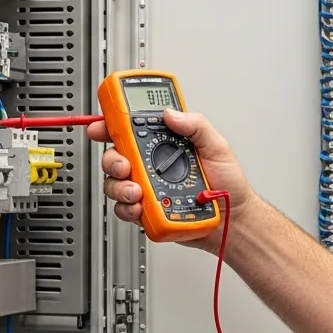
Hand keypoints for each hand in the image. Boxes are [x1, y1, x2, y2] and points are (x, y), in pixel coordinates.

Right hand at [87, 109, 256, 250]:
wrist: (231, 219)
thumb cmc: (228, 184)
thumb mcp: (217, 146)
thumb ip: (196, 125)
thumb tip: (171, 113)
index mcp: (165, 144)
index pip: (131, 129)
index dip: (110, 125)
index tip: (101, 126)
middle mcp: (151, 164)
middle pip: (115, 156)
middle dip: (112, 160)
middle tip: (125, 166)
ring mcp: (147, 187)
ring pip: (115, 183)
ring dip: (119, 186)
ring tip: (137, 191)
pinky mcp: (146, 210)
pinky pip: (124, 208)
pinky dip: (127, 208)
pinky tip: (140, 206)